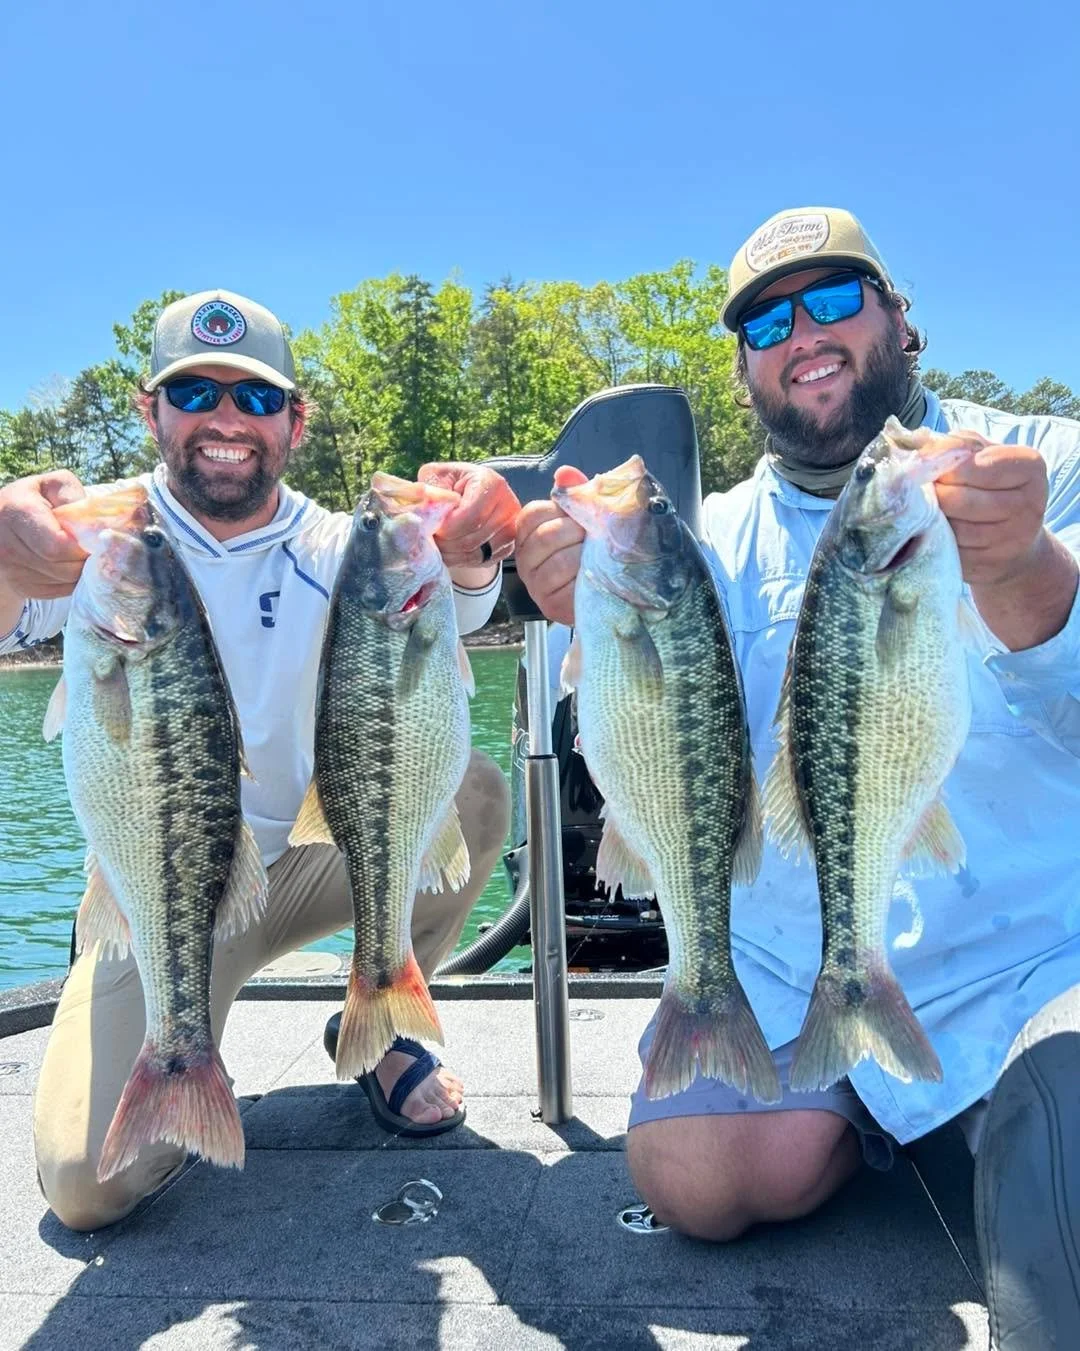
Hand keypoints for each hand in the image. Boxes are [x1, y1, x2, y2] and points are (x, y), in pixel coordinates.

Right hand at [0, 470, 88, 599]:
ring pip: (64, 581)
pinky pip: (60, 591)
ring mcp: (12, 570)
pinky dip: (72, 580)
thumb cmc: (36, 499)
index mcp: (16, 512)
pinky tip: (69, 564)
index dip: (82, 546)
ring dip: (81, 570)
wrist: (4, 522)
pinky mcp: (21, 587)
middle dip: (85, 559)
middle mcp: (8, 546)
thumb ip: (73, 496)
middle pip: (63, 567)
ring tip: (80, 553)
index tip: (93, 538)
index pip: (57, 545)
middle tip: (92, 547)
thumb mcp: (53, 485)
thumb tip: (94, 522)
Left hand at [417, 463, 519, 571]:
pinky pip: (480, 561)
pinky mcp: (508, 546)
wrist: (466, 493)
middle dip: (446, 543)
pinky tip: (449, 549)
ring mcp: (511, 529)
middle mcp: (509, 506)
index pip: (472, 517)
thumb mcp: (435, 477)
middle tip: (430, 538)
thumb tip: (426, 509)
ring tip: (437, 543)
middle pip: (473, 538)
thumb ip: (430, 492)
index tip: (432, 527)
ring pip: (475, 554)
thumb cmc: (448, 483)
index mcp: (492, 483)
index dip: (447, 528)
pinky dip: (460, 560)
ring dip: (450, 554)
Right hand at [514, 465, 587, 626]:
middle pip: (546, 536)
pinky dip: (587, 578)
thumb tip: (565, 473)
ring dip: (584, 556)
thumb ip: (575, 493)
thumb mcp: (585, 517)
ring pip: (558, 562)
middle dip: (577, 533)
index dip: (561, 512)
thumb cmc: (593, 548)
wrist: (610, 591)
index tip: (579, 518)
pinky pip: (568, 586)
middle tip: (593, 539)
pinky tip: (596, 576)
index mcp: (529, 534)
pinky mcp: (550, 605)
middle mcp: (525, 559)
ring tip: (597, 558)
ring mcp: (536, 584)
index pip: (533, 513)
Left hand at [934, 441, 1050, 588]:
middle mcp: (1028, 505)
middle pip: (959, 499)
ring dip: (931, 519)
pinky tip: (933, 531)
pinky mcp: (990, 565)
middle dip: (934, 494)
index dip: (944, 467)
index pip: (974, 465)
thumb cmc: (991, 486)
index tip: (932, 468)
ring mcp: (1011, 540)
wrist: (1014, 541)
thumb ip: (956, 445)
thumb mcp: (983, 455)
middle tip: (922, 491)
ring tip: (928, 510)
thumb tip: (920, 452)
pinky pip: (949, 550)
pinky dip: (934, 540)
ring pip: (952, 527)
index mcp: (1031, 468)